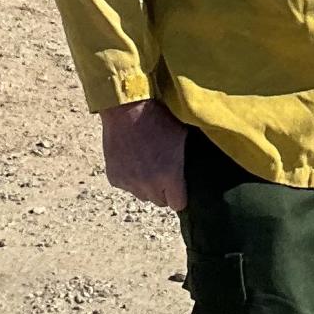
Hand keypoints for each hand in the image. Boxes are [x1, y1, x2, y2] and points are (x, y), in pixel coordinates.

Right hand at [99, 98, 189, 212]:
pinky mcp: (115, 178)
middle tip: (162, 170)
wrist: (128, 108)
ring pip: (142, 194)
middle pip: (159, 201)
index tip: (180, 186)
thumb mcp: (182, 137)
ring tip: (146, 162)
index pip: (178, 204)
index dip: (179, 195)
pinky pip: (126, 185)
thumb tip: (199, 170)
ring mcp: (130, 182)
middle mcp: (149, 184)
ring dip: (145, 184)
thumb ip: (187, 160)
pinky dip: (129, 177)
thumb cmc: (160, 117)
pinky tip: (132, 159)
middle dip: (162, 189)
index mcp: (169, 176)